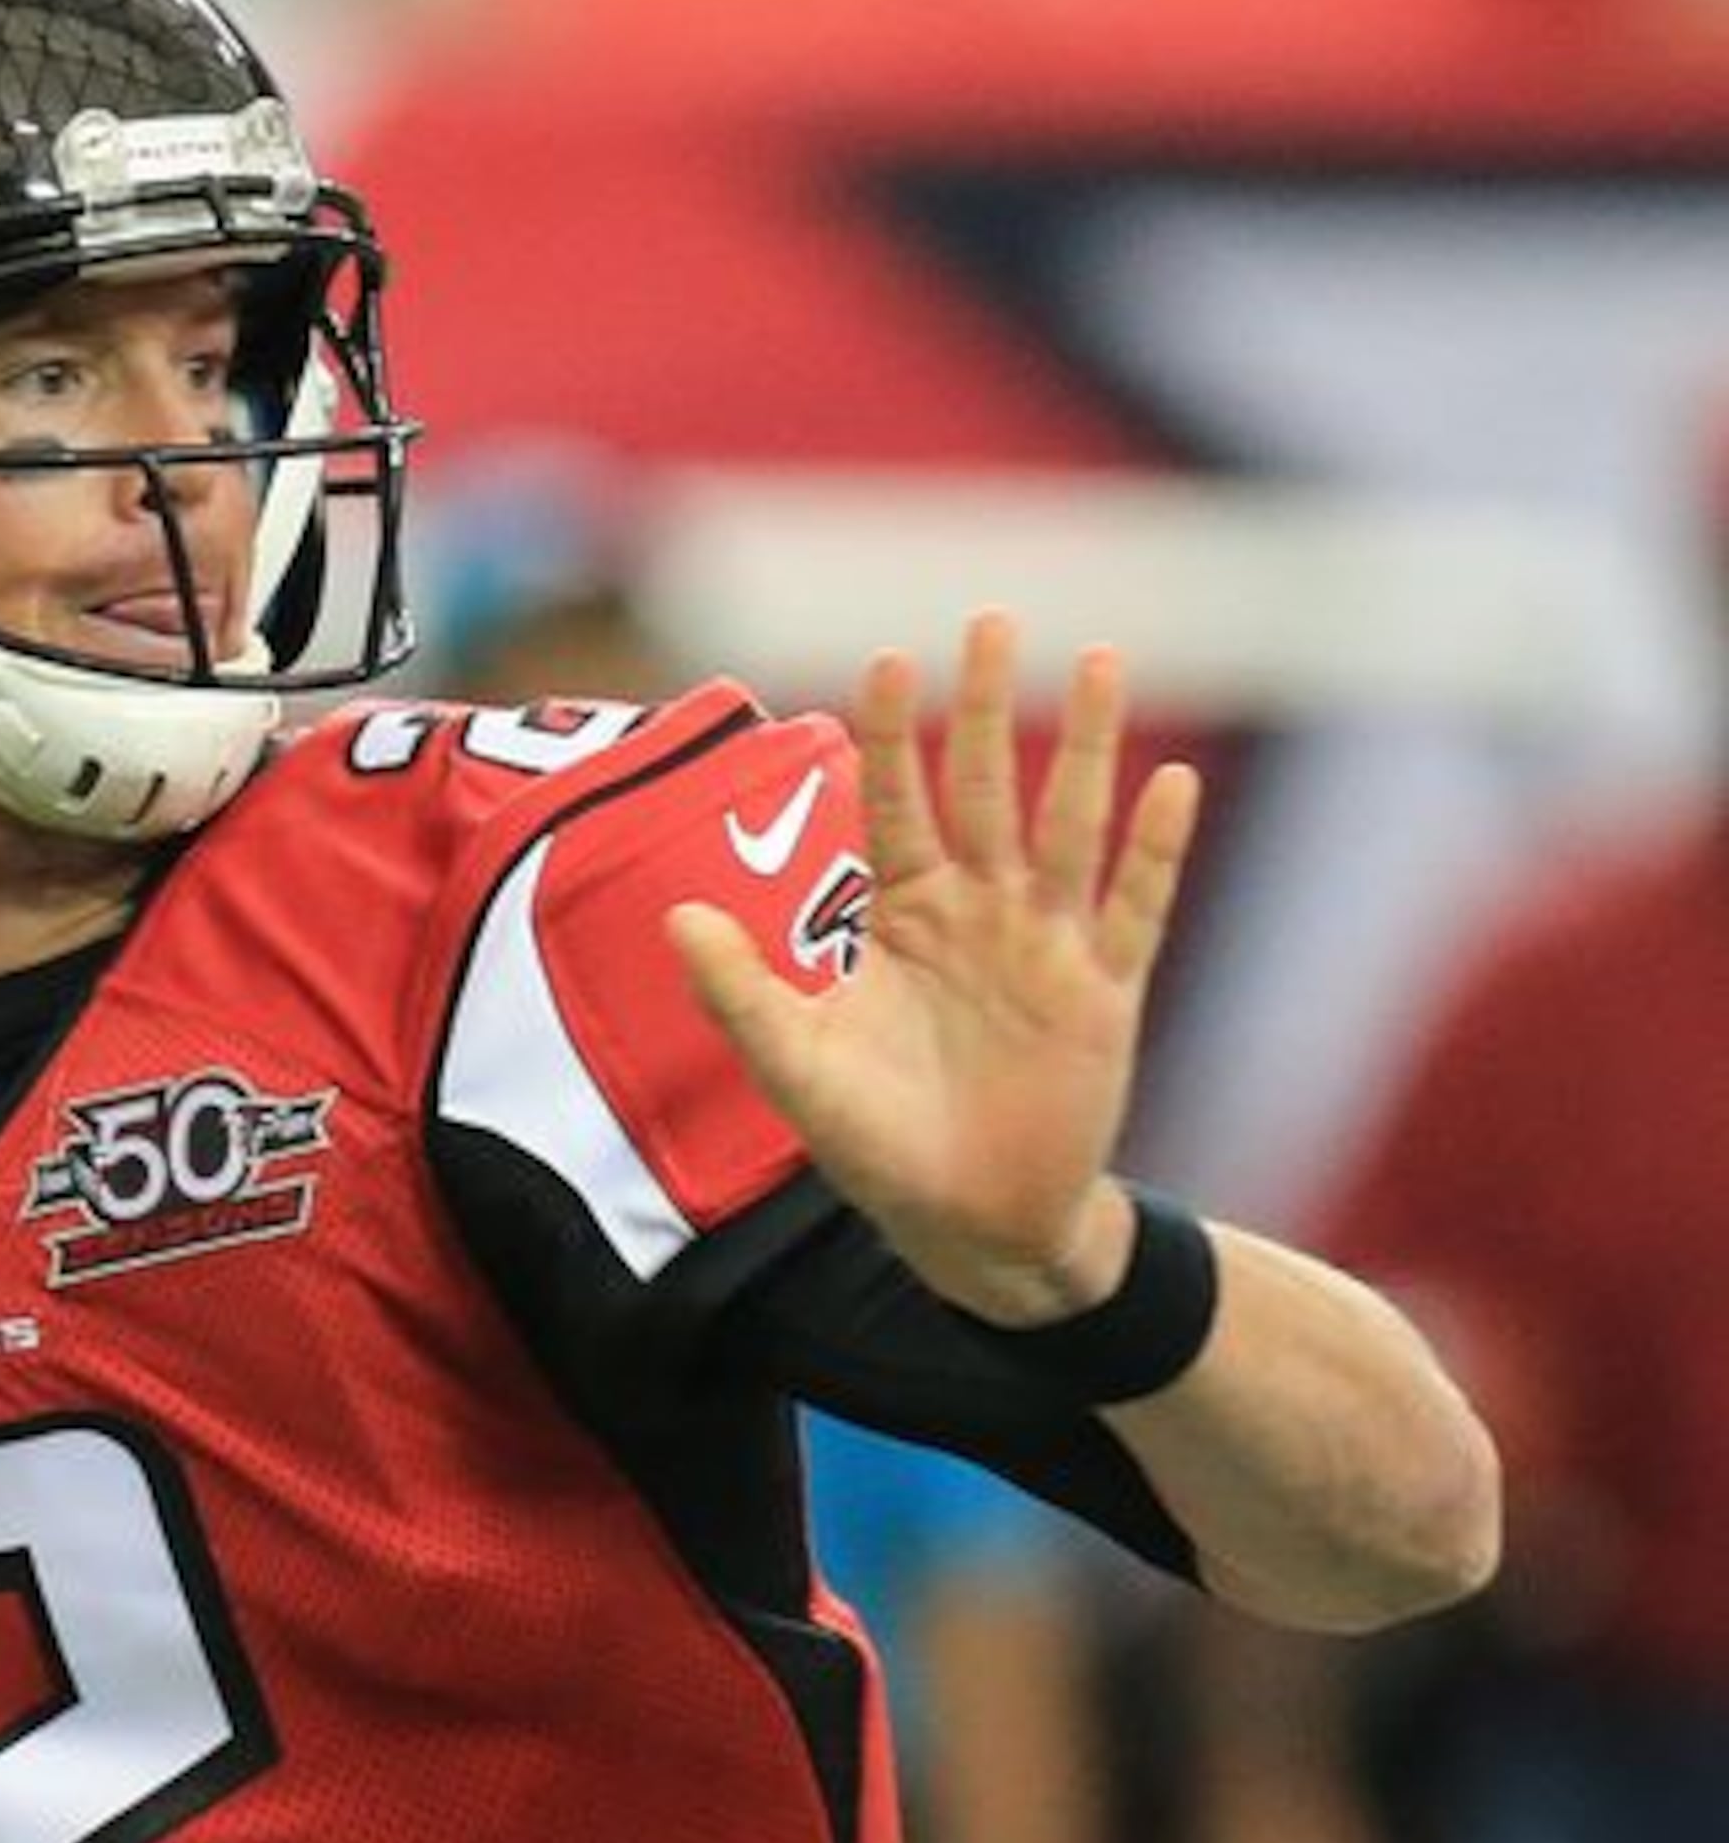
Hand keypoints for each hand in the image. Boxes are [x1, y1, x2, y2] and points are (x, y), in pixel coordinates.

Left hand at [666, 612, 1201, 1323]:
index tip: (889, 658)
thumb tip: (676, 918)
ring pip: (1069, 825)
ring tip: (1103, 659)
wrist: (968, 1225)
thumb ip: (740, 992)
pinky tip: (1168, 781)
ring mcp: (1047, 947)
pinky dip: (1153, 847)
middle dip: (991, 706)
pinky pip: (1132, 908)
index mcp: (904, 918)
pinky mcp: (1104, 995)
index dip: (894, 736)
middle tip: (995, 618)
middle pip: (988, 788)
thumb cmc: (877, 1141)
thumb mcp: (795, 1067)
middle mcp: (980, 914)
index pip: (896, 805)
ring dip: (1088, 745)